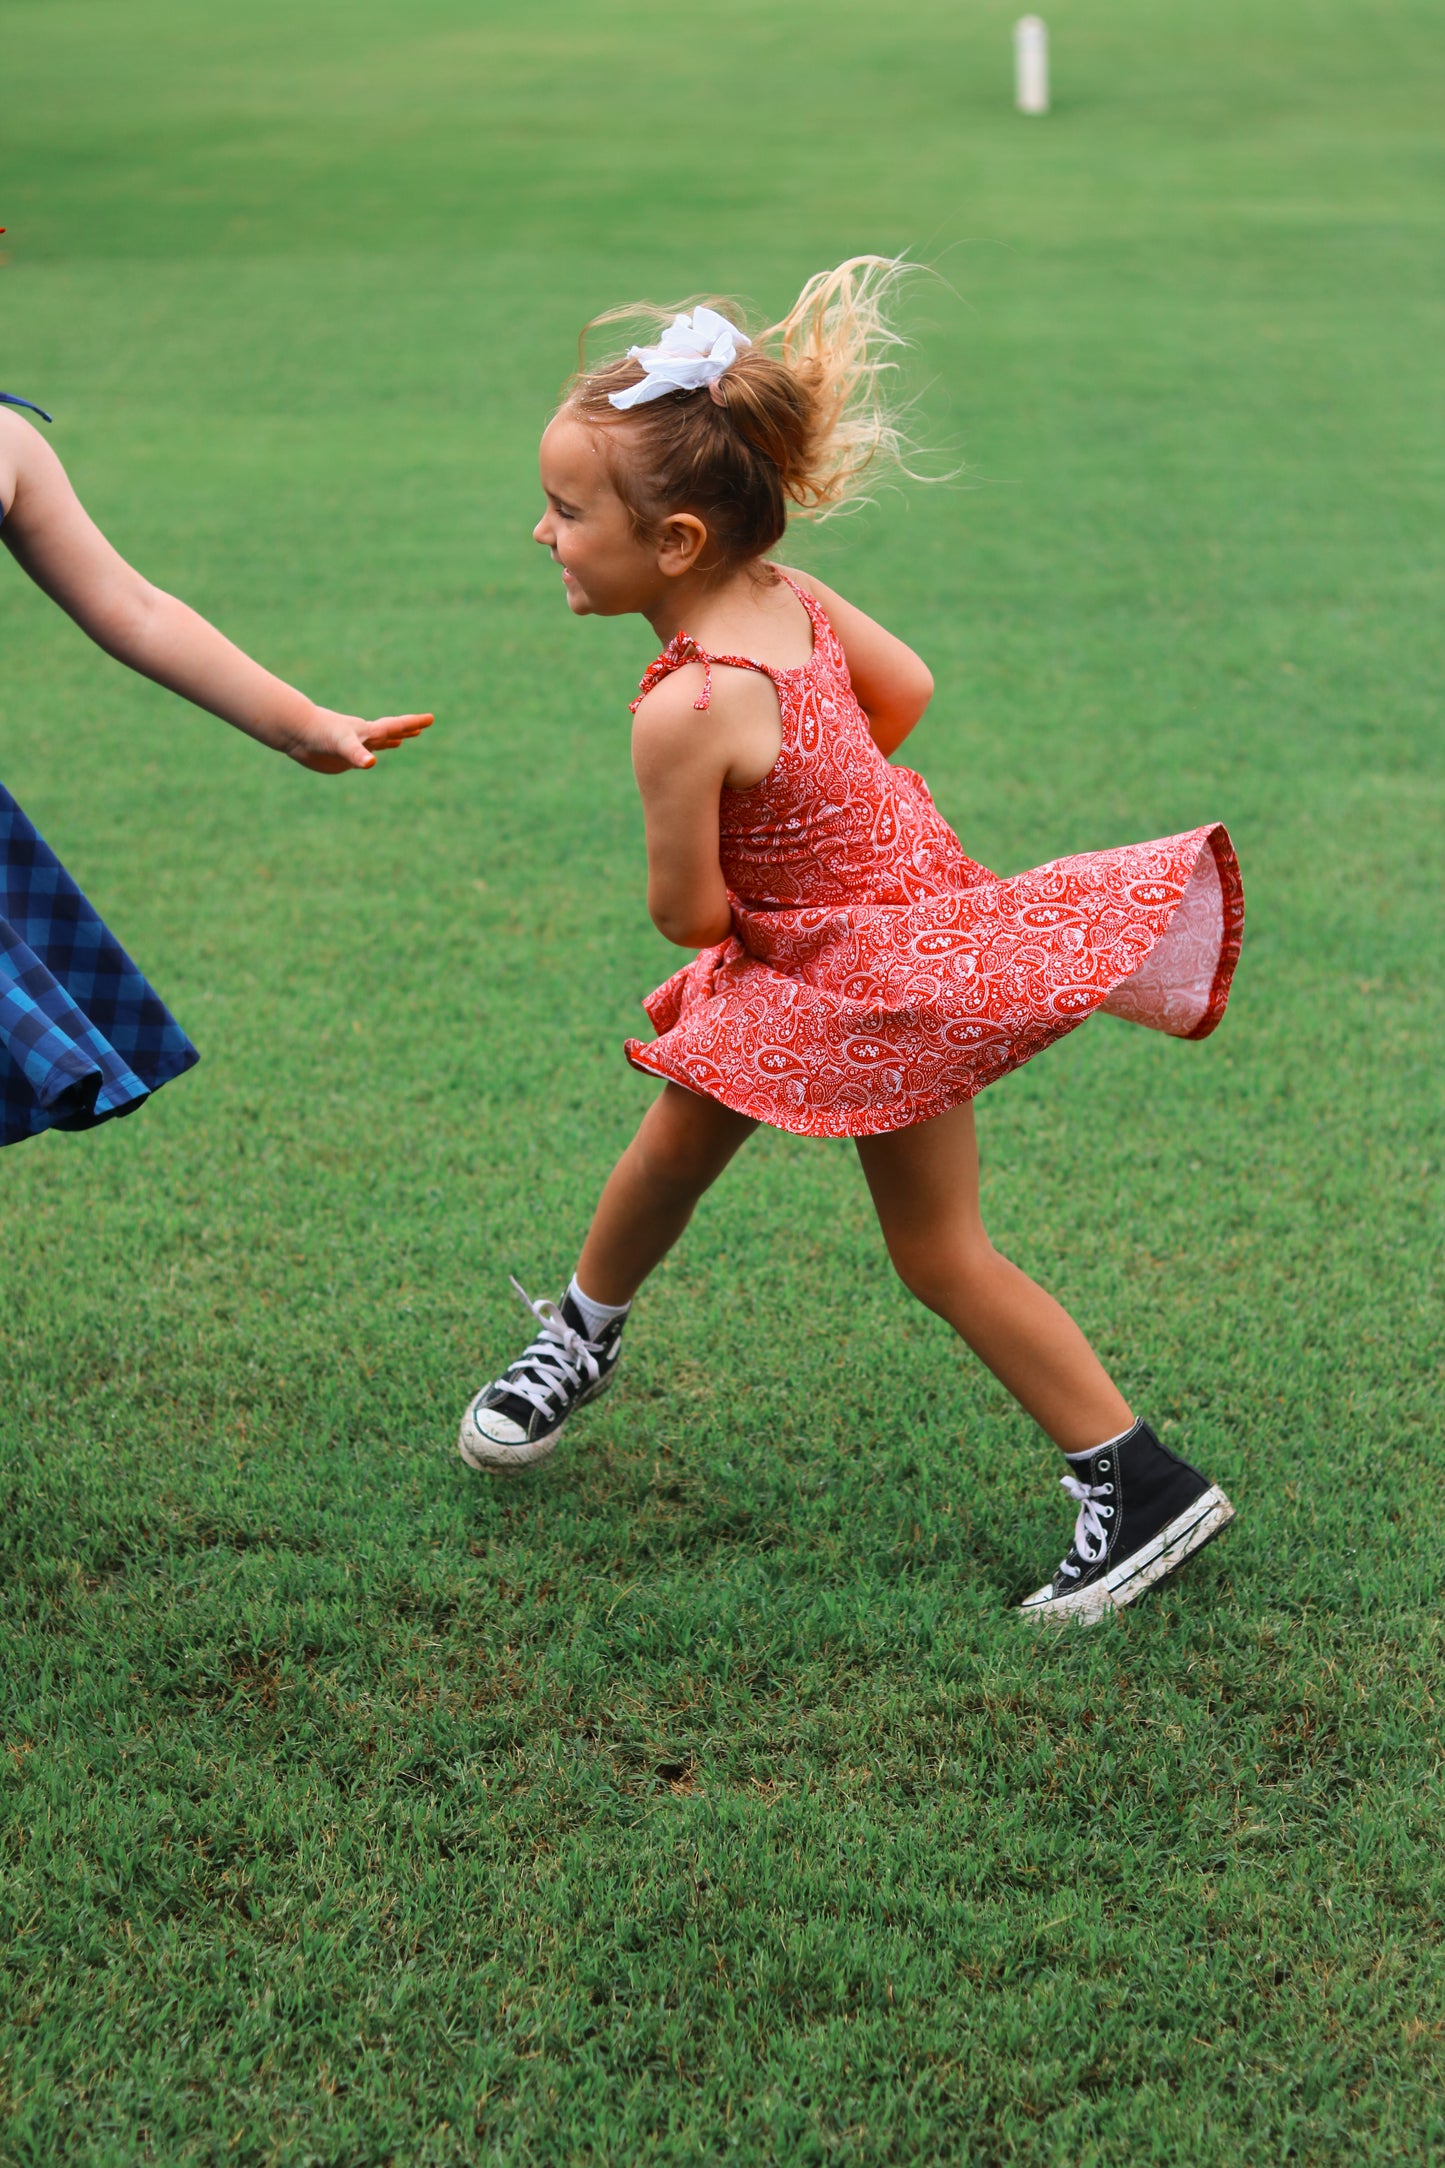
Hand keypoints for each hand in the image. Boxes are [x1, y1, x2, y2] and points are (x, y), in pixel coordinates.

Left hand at [286, 707, 434, 773]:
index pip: (396, 726)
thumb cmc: (319, 733)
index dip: (413, 723)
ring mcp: (354, 746)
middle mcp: (364, 737)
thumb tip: (371, 763)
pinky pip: (362, 755)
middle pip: (391, 732)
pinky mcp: (343, 756)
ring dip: (392, 740)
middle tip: (423, 725)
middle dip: (408, 729)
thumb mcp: (341, 744)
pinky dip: (371, 753)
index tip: (430, 718)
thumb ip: (357, 754)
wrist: (297, 731)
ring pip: (378, 742)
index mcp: (368, 732)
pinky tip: (371, 756)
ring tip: (401, 739)